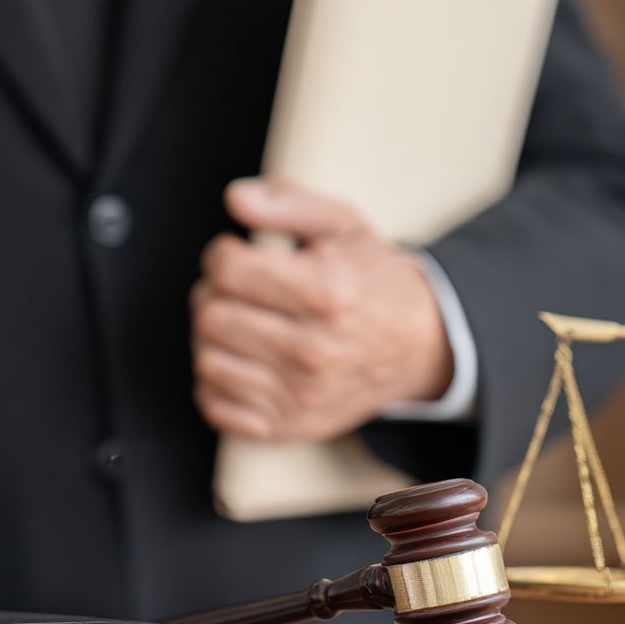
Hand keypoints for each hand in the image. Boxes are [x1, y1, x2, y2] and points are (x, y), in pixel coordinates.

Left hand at [191, 178, 452, 440]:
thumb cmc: (370, 278)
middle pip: (211, 316)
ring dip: (211, 335)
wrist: (417, 344)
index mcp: (325, 293)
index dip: (221, 254)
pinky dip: (216, 381)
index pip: (228, 271)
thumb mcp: (341, 225)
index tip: (236, 253)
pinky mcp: (290, 425)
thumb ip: (287, 203)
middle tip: (236, 287)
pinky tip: (240, 359)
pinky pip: (215, 406)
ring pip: (207, 360)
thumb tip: (235, 197)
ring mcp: (300, 395)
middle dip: (213, 292)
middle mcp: (313, 350)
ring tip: (238, 320)